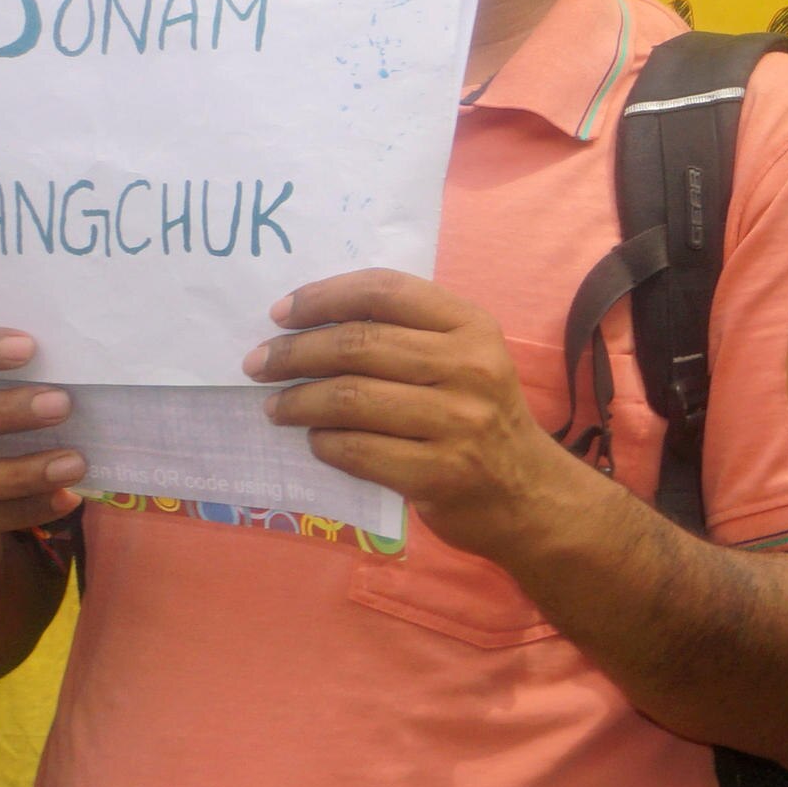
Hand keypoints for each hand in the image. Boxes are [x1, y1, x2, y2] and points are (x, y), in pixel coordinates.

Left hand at [250, 271, 588, 560]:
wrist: (529, 495)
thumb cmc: (483, 418)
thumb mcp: (465, 360)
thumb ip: (408, 335)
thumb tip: (312, 324)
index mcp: (472, 327)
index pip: (385, 291)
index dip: (324, 296)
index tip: (281, 313)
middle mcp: (469, 367)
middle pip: (358, 344)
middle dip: (294, 352)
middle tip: (258, 363)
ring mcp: (457, 422)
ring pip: (350, 398)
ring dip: (298, 401)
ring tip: (275, 406)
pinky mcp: (438, 473)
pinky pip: (358, 450)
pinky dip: (324, 444)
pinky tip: (314, 440)